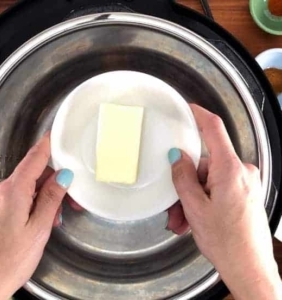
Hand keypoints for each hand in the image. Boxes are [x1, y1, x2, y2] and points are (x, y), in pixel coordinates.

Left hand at [0, 133, 75, 299]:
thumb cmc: (8, 262)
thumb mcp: (38, 229)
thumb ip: (51, 199)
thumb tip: (63, 176)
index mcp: (12, 193)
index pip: (33, 160)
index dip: (45, 145)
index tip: (54, 134)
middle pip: (32, 175)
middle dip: (53, 184)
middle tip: (69, 200)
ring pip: (25, 187)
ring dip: (42, 196)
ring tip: (53, 218)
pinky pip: (15, 196)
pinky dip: (30, 202)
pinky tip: (38, 218)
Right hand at [167, 104, 281, 299]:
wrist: (250, 269)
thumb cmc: (227, 242)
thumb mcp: (195, 208)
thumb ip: (184, 178)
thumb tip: (177, 157)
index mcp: (230, 170)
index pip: (214, 129)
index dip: (199, 115)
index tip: (187, 107)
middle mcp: (242, 172)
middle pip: (205, 165)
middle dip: (185, 184)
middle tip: (173, 206)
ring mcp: (245, 183)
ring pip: (208, 180)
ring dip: (192, 198)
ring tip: (182, 221)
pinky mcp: (244, 192)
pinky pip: (218, 188)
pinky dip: (203, 201)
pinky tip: (194, 220)